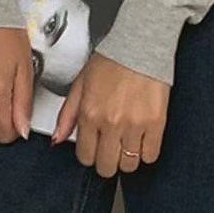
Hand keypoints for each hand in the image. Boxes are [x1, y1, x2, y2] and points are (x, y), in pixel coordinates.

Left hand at [51, 51, 168, 176]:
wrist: (140, 46)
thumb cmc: (111, 61)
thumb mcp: (80, 85)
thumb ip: (67, 115)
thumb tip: (58, 139)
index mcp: (90, 114)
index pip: (85, 157)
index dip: (90, 155)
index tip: (95, 149)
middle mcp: (111, 123)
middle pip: (107, 166)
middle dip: (107, 162)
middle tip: (111, 150)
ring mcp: (134, 125)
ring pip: (129, 164)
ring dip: (127, 158)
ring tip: (127, 144)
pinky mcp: (156, 123)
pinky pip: (150, 155)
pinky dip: (146, 153)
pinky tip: (142, 141)